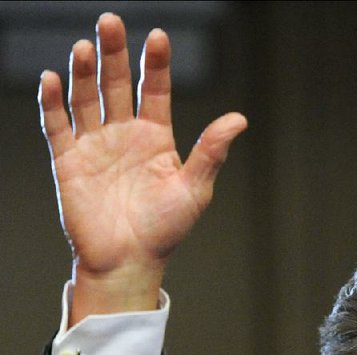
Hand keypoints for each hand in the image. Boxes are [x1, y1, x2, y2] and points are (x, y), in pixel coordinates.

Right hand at [38, 13, 246, 323]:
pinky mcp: (68, 161)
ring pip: (86, 98)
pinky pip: (58, 125)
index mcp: (156, 138)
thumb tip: (238, 120)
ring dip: (84, 72)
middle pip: (116, 83)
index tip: (158, 37)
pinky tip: (54, 80)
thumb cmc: (165, 231)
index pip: (154, 89)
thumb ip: (211, 153)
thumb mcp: (195, 190)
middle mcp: (124, 134)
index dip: (155, 63)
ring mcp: (95, 145)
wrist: (129, 263)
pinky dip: (53, 103)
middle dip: (114, 53)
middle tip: (110, 23)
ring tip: (87, 48)